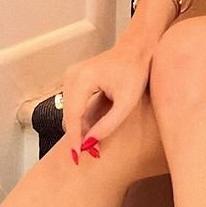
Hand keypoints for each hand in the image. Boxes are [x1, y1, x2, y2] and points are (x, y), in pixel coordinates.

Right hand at [59, 42, 152, 163]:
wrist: (136, 48)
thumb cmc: (135, 70)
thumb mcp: (127, 101)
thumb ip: (109, 123)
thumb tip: (90, 142)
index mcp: (82, 79)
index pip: (73, 116)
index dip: (75, 139)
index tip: (78, 158)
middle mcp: (71, 75)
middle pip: (69, 115)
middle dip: (78, 135)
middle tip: (92, 153)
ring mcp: (71, 76)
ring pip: (70, 111)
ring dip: (80, 127)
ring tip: (95, 143)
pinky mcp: (74, 79)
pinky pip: (74, 104)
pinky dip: (82, 118)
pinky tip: (94, 129)